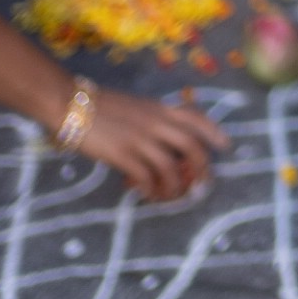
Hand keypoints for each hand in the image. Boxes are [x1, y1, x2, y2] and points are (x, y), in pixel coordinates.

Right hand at [81, 89, 229, 202]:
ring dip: (174, 186)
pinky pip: (146, 177)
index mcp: (159, 108)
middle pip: (191, 145)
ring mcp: (140, 138)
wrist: (71, 103)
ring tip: (170, 195)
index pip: (195, 117)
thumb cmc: (101, 105)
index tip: (226, 145)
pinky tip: (147, 194)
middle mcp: (155, 122)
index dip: (214, 131)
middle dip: (202, 166)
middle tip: (202, 182)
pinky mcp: (122, 154)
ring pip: (170, 166)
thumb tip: (165, 140)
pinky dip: (151, 189)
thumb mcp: (136, 106)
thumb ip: (152, 119)